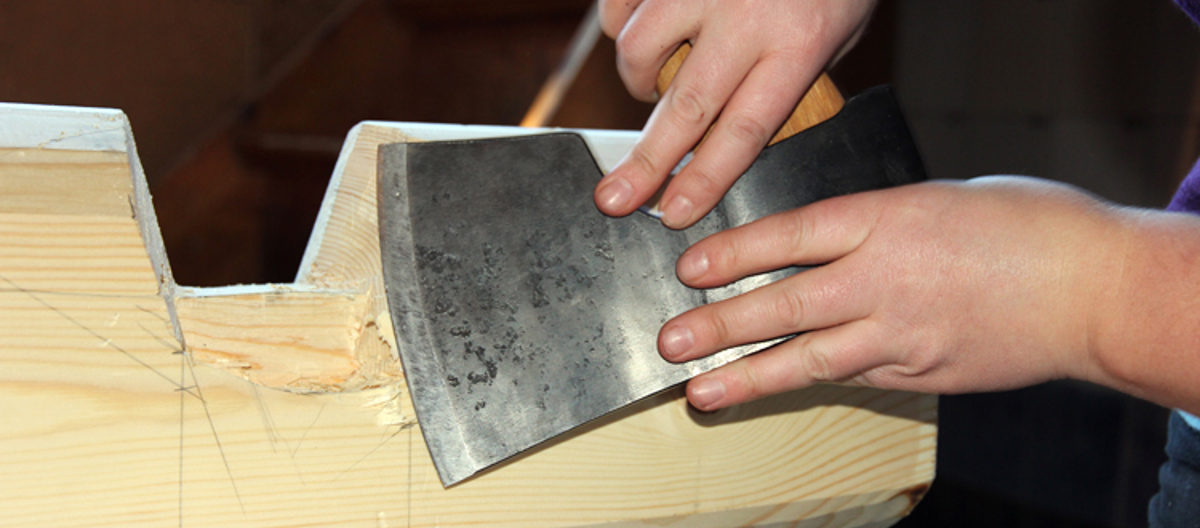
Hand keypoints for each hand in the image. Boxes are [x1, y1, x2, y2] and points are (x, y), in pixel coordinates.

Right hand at [595, 0, 877, 227]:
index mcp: (797, 44)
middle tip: (614, 200)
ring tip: (648, 86)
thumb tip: (734, 127)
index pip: (743, 131)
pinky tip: (645, 25)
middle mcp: (746, 17)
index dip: (704, 180)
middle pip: (686, 108)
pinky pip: (622, 6)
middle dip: (646, 163)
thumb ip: (788, 75)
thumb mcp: (838, 28)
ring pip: (641, 50)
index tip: (674, 213)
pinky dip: (623, 23)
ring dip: (638, 80)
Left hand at [658, 177, 1136, 410]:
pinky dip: (815, 383)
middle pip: (785, 302)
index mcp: (887, 219)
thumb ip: (874, 224)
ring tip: (700, 392)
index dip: (733, 253)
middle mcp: (885, 278)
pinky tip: (777, 390)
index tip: (691, 268)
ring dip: (749, 377)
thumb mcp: (937, 198)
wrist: (1096, 289)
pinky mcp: (923, 373)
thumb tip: (822, 246)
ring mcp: (903, 333)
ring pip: (811, 358)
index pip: (790, 235)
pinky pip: (856, 378)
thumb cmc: (1027, 227)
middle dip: (720, 325)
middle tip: (671, 341)